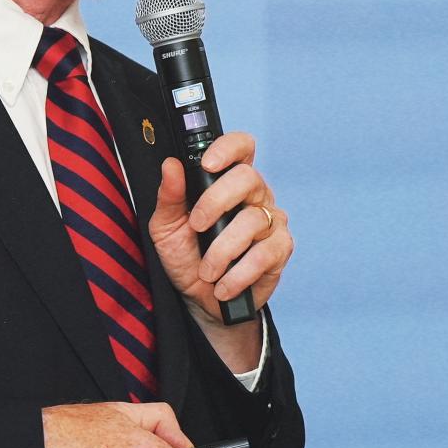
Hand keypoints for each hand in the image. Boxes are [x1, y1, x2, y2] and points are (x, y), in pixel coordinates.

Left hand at [147, 130, 294, 331]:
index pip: (241, 148)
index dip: (229, 148)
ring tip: (207, 271)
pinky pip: (264, 254)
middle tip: (196, 226)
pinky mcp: (281, 249)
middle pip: (248, 178)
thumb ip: (169, 196)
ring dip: (223, 250)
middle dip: (217, 202)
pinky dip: (239, 273)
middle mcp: (255, 195)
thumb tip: (171, 165)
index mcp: (228, 182)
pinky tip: (224, 284)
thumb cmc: (187, 257)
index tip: (208, 164)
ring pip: (253, 221)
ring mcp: (271, 221)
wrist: (202, 300)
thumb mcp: (167, 227)